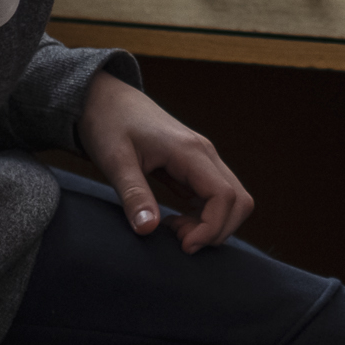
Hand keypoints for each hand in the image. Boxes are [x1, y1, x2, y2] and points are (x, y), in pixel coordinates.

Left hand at [77, 72, 252, 249]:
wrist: (104, 98)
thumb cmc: (108, 124)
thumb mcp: (115, 160)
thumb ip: (133, 195)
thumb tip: (148, 231)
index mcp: (190, 151)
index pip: (225, 196)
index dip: (212, 228)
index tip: (182, 246)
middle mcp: (205, 154)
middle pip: (239, 200)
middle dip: (217, 230)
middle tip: (178, 241)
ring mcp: (202, 159)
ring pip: (232, 199)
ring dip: (212, 224)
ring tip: (173, 230)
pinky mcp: (194, 165)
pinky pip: (216, 196)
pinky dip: (204, 216)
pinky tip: (174, 220)